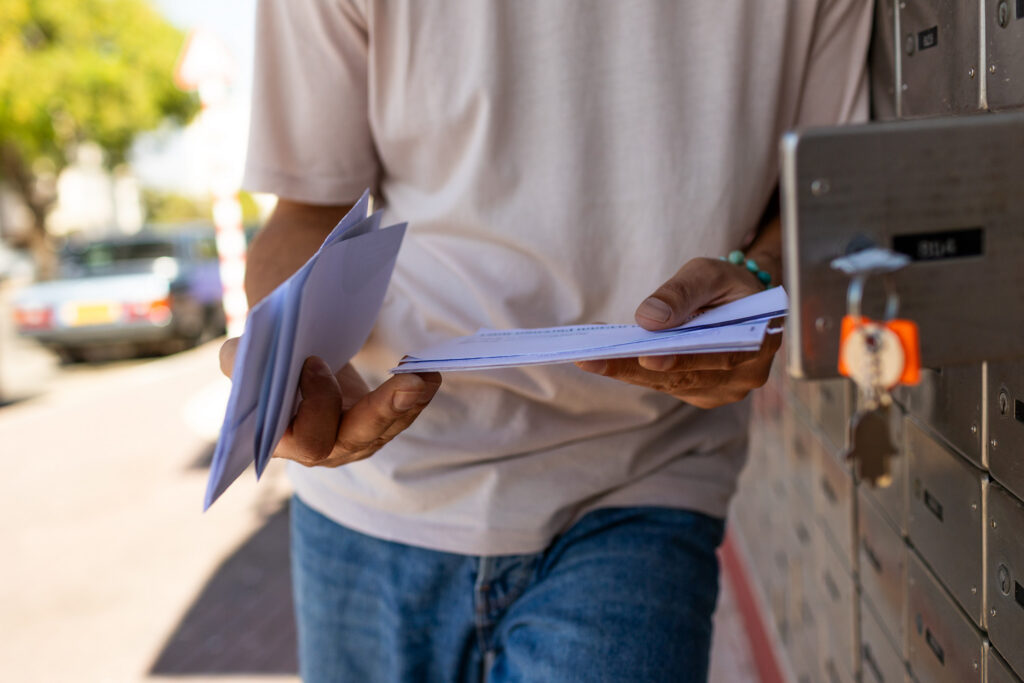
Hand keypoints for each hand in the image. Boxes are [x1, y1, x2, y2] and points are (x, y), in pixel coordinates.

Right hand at [219, 338, 441, 466]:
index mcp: (283, 441)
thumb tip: (244, 355)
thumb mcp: (243, 359)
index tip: (314, 363)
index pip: (309, 437)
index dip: (317, 403)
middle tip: (410, 383)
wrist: (292, 362)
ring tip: (427, 374)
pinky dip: (418, 393)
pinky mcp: (376, 426)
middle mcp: (322, 450)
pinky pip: (402, 415)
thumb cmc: (265, 362)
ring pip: (387, 427)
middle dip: (385, 410)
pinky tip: (430, 372)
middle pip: (357, 438)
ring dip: (411, 400)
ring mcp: (353, 441)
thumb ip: (238, 361)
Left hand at [575, 257, 781, 408]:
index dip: (683, 359)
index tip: (647, 357)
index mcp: (760, 342)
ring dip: (627, 372)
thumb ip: (681, 293)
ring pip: (670, 385)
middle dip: (635, 368)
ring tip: (589, 359)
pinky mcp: (701, 392)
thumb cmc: (727, 283)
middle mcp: (746, 376)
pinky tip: (605, 361)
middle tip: (592, 360)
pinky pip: (665, 384)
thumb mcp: (709, 273)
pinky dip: (634, 372)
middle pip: (686, 377)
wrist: (743, 301)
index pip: (718, 357)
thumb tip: (648, 319)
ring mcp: (723, 390)